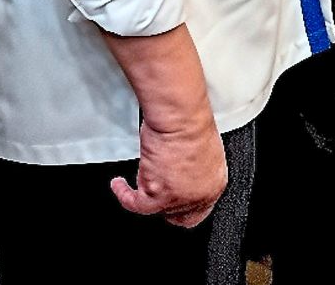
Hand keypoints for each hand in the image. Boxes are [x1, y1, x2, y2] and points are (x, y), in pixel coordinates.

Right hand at [111, 108, 226, 227]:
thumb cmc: (193, 123)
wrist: (181, 118)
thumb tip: (185, 172)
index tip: (172, 199)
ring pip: (155, 211)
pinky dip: (124, 195)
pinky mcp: (157, 195)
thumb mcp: (207, 150)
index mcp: (215, 184)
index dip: (183, 207)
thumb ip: (198, 169)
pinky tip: (119, 184)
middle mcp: (198, 196)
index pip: (199, 211)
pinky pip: (134, 204)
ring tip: (134, 186)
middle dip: (164, 207)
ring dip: (144, 197)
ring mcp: (178, 198)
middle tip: (154, 194)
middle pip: (177, 215)